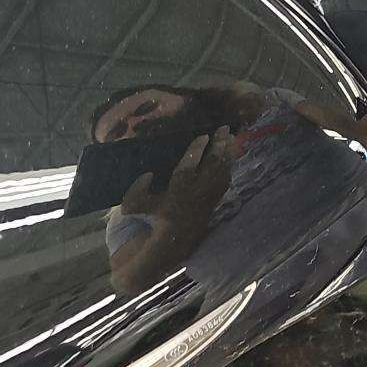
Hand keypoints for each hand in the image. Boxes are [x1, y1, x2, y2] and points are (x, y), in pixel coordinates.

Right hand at [118, 127, 232, 234]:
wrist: (174, 238)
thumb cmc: (154, 217)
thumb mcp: (135, 205)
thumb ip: (137, 189)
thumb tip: (148, 174)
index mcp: (177, 190)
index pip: (188, 167)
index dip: (196, 150)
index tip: (203, 136)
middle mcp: (196, 191)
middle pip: (211, 165)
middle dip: (218, 145)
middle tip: (223, 128)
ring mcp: (208, 195)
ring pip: (222, 170)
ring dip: (227, 152)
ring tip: (230, 136)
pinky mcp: (215, 198)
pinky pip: (225, 179)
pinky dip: (229, 165)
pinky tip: (230, 155)